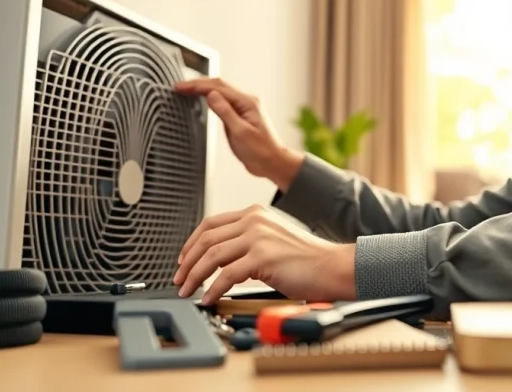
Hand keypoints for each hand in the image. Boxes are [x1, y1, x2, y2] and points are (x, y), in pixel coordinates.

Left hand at [173, 204, 356, 303]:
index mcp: (255, 213)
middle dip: (187, 262)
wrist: (332, 266)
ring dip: (194, 276)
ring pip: (211, 256)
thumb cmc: (307, 259)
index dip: (191, 243)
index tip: (183, 259)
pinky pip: (226, 276)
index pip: (211, 224)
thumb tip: (218, 258)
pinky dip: (213, 289)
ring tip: (187, 290)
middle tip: (179, 279)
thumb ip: (247, 240)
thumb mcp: (273, 238)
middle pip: (206, 239)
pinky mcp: (262, 258)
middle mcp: (254, 221)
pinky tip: (209, 298)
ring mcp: (258, 238)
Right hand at [174, 78, 303, 190]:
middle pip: (218, 86)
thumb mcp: (240, 132)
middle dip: (197, 84)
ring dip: (203, 89)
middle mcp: (246, 102)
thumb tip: (211, 95)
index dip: (197, 85)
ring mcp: (243, 109)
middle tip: (179, 87)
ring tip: (186, 90)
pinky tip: (202, 100)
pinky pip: (223, 103)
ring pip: (220, 93)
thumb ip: (225, 112)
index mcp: (247, 102)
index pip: (218, 88)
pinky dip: (210, 99)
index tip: (181, 87)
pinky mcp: (240, 117)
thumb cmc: (262, 151)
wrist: (273, 163)